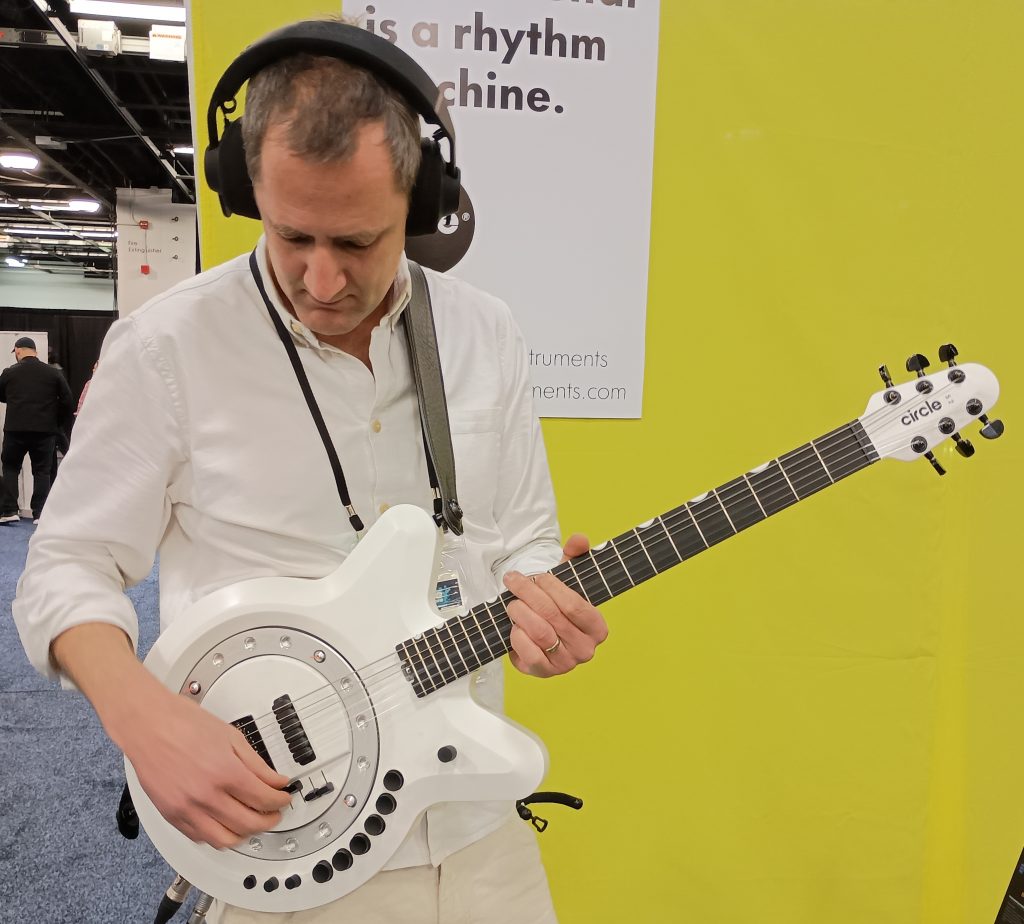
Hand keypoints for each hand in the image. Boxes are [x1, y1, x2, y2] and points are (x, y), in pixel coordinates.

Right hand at [119, 686, 292, 848]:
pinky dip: (217, 835)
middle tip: (274, 812)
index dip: (280, 802)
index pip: (264, 800)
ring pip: (224, 840)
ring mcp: (186, 809)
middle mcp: (205, 795)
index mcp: (225, 772)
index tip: (284, 798)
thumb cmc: (184, 723)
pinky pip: (199, 838)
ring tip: (252, 822)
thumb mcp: (231, 737)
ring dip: (244, 834)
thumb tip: (276, 781)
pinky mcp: (171, 815)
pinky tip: (225, 823)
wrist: (148, 724)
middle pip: (248, 824)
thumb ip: (257, 764)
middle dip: (269, 820)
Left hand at [503, 533, 608, 677]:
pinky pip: (528, 654)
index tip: (537, 575)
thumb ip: (576, 555)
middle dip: (528, 594)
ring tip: (512, 602)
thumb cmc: (558, 602)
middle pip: (552, 616)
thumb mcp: (569, 577)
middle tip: (513, 580)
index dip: (552, 588)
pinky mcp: (544, 672)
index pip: (575, 605)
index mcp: (598, 627)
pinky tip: (514, 626)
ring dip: (520, 612)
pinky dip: (517, 636)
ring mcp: (565, 664)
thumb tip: (579, 539)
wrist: (543, 630)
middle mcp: (586, 650)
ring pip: (539, 632)